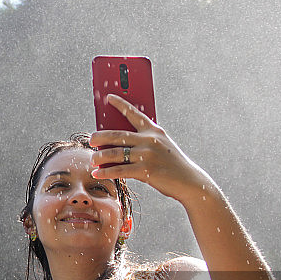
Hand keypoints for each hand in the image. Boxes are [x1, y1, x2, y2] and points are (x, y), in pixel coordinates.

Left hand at [88, 94, 211, 204]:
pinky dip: (106, 172)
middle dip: (101, 136)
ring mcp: (148, 155)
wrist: (189, 181)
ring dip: (100, 156)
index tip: (108, 97)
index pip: (135, 113)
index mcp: (154, 131)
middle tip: (91, 139)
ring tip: (92, 159)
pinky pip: (120, 170)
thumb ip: (142, 142)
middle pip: (118, 135)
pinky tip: (97, 173)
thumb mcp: (161, 147)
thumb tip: (115, 145)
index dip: (120, 104)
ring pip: (116, 153)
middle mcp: (150, 140)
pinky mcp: (146, 170)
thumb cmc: (171, 164)